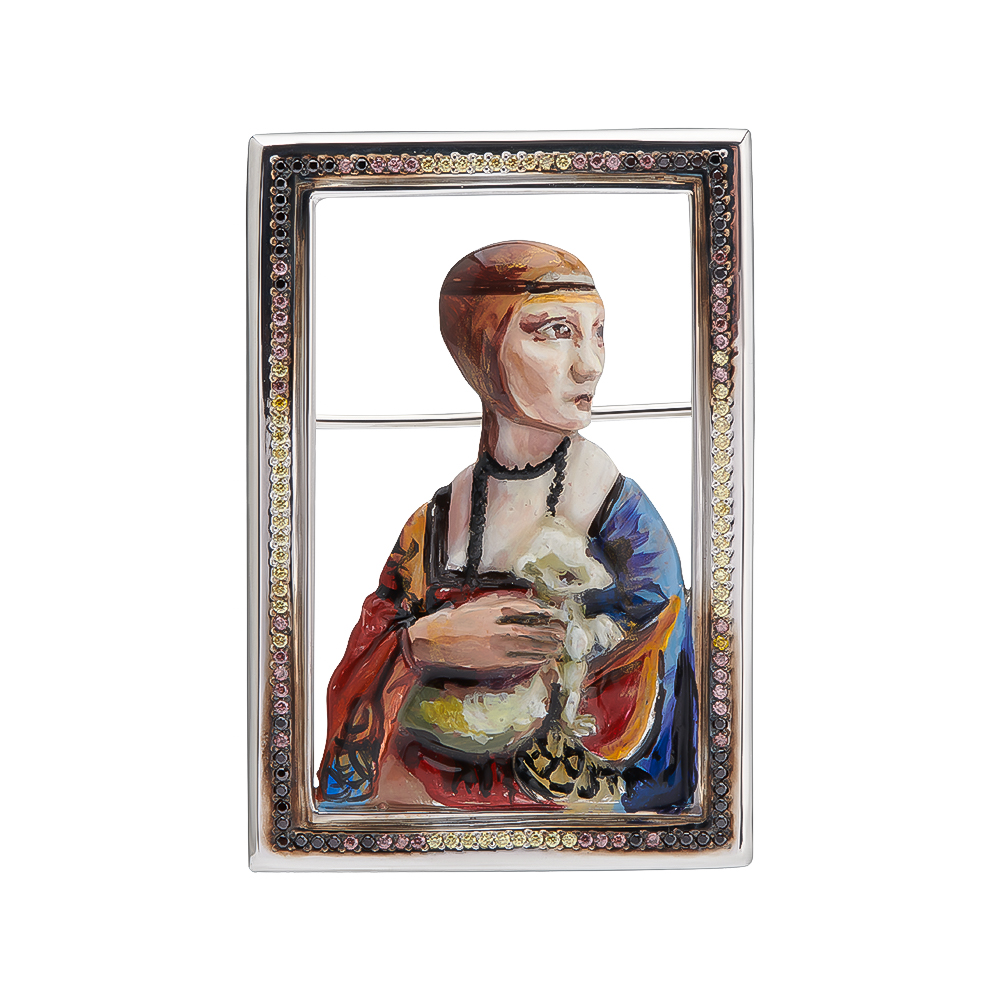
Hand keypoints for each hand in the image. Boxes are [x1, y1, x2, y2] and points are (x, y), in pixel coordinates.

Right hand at [407, 592, 565, 673]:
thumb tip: (528, 597)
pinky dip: (536, 657)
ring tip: (559, 645)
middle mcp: (501, 625)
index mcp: (497, 609)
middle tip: (563, 632)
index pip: (530, 610)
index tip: (556, 614)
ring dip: (548, 645)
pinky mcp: (496, 659)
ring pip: (531, 644)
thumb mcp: (483, 603)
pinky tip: (545, 657)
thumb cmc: (461, 619)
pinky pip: (522, 658)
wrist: (440, 639)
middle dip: (551, 630)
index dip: (545, 613)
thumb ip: (505, 600)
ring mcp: (499, 643)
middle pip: (534, 628)